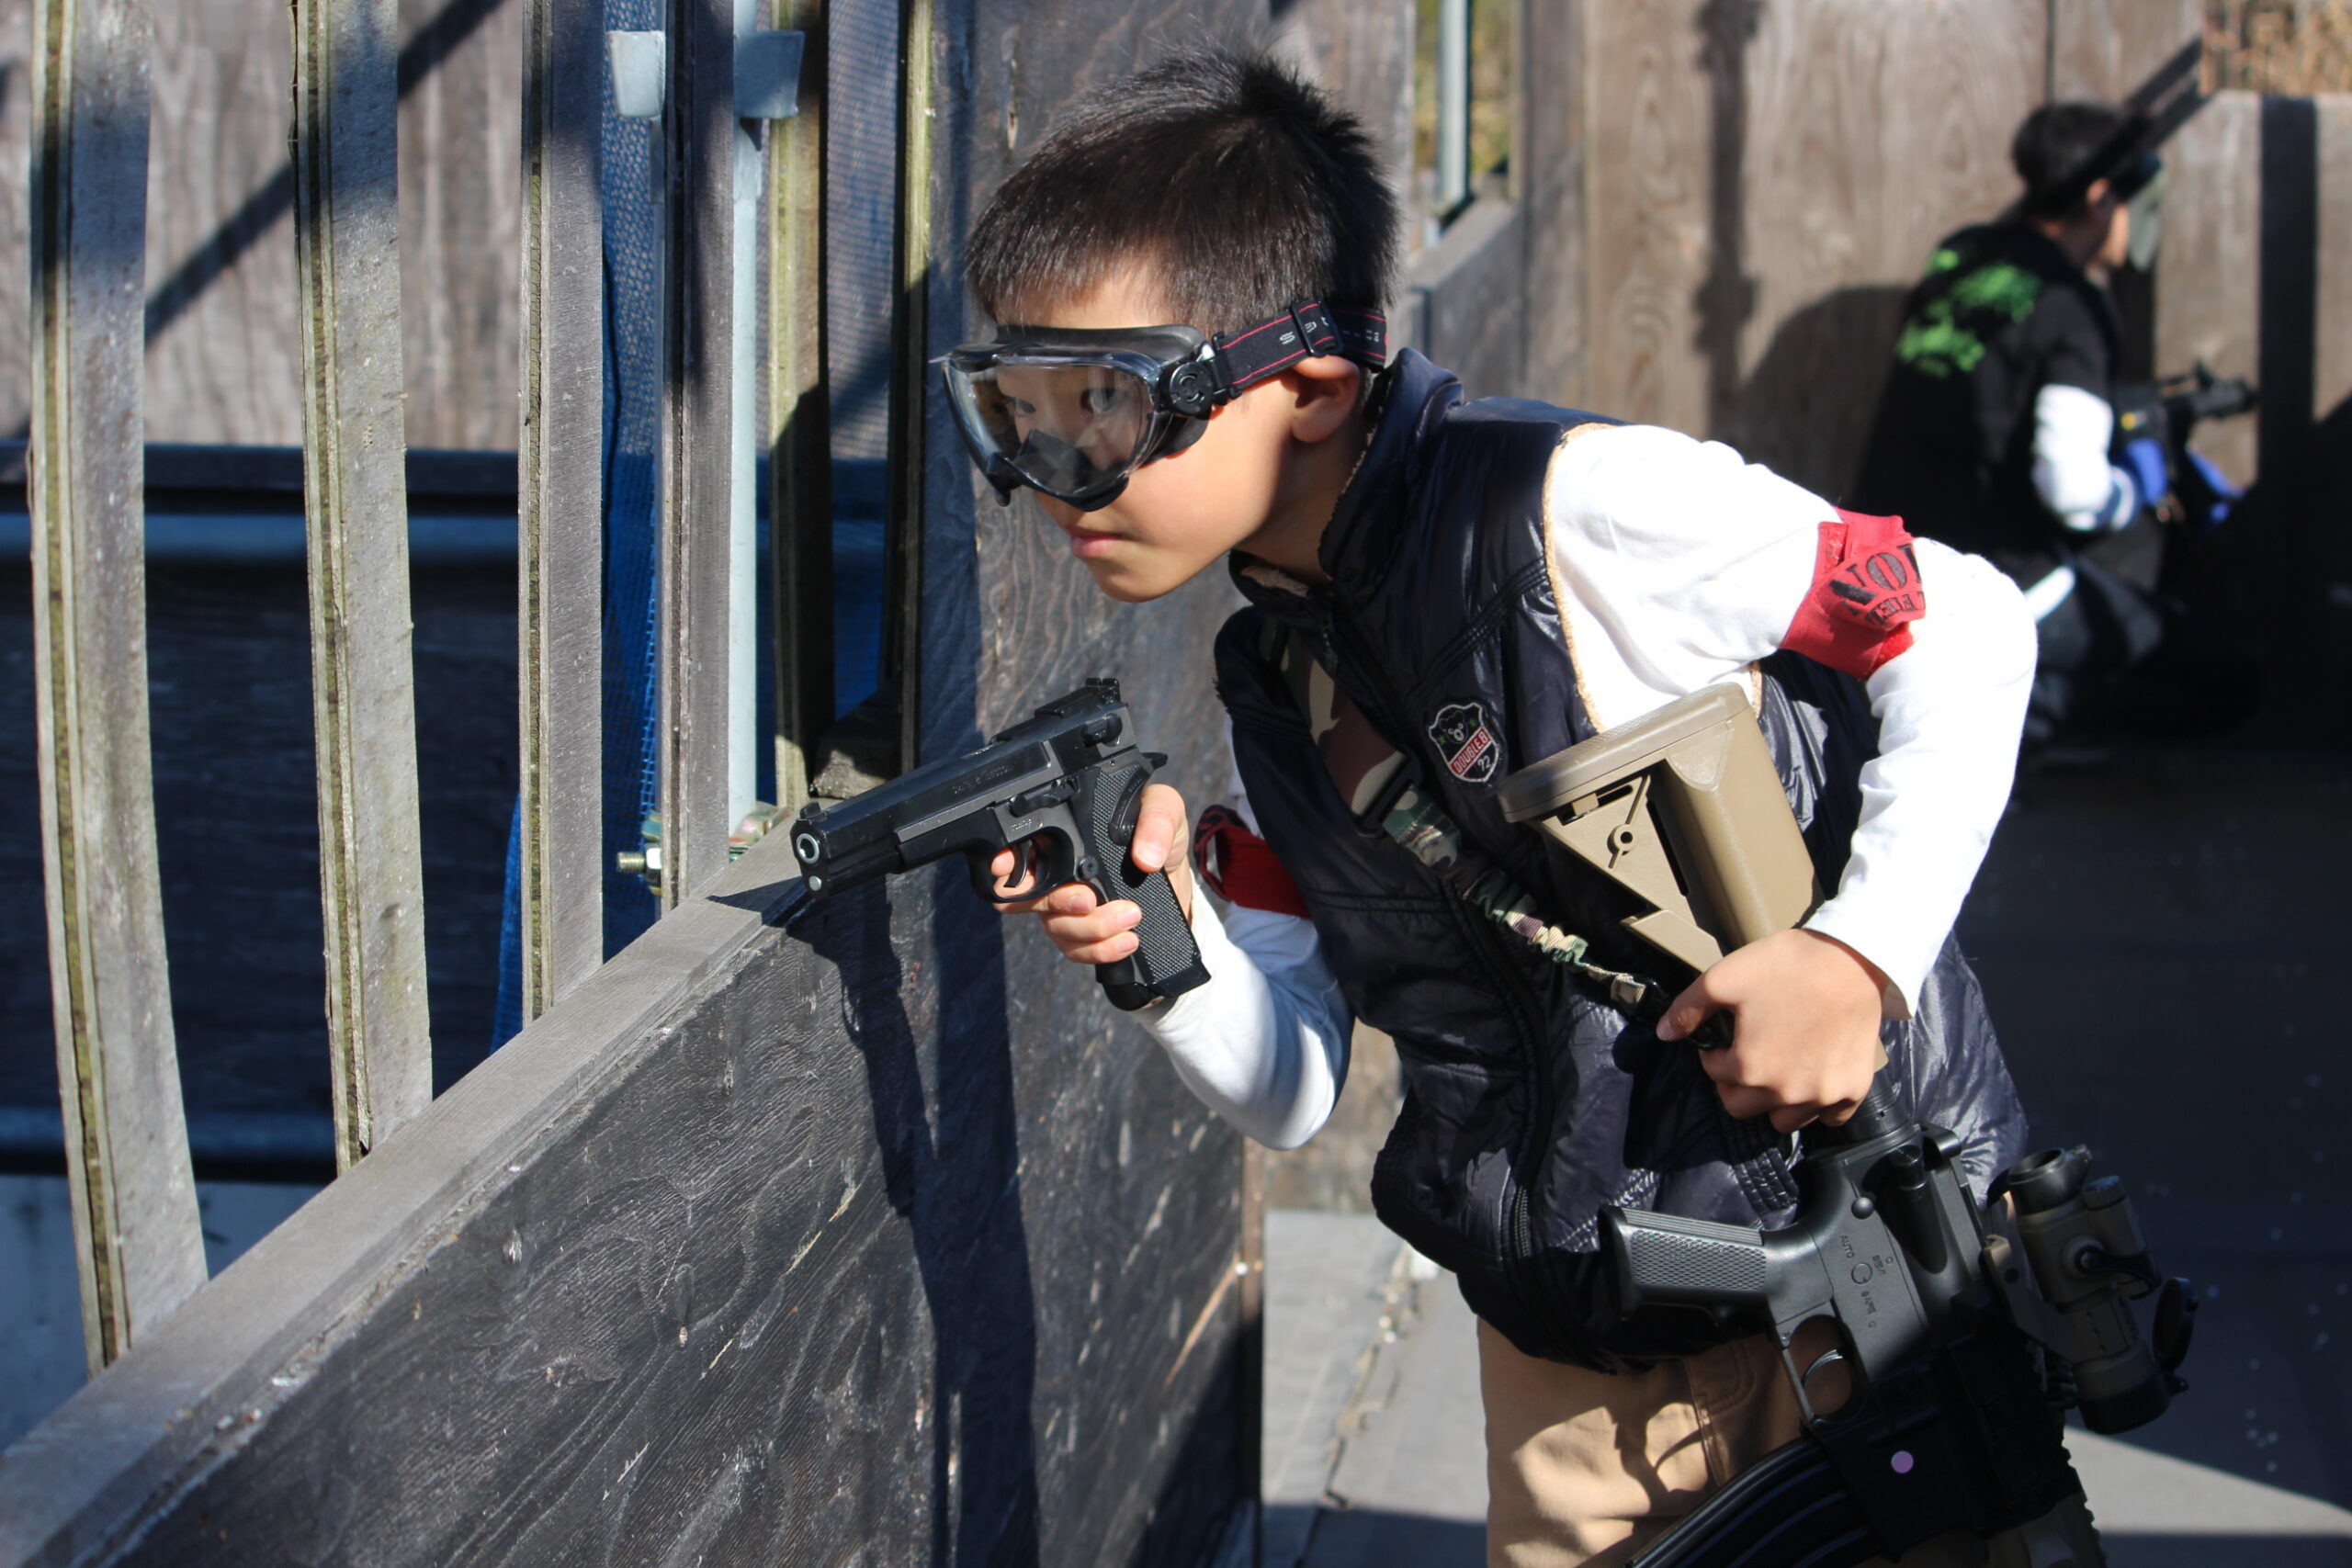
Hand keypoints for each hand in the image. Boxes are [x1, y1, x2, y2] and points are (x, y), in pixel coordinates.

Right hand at [987, 783, 1194, 965]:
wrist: (1177, 878)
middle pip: (1029, 898)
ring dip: (1092, 929)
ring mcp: (1066, 909)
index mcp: (1064, 839)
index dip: (1006, 861)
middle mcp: (1057, 875)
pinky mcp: (1085, 937)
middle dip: (1058, 902)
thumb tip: (1145, 857)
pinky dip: (1102, 951)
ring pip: (1057, 929)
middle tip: (1090, 899)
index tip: (1006, 867)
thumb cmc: (1160, 836)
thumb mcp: (1165, 810)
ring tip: (1131, 917)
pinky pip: (1078, 952)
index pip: (1020, 851)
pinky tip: (1128, 941)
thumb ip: (1157, 821)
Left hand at [1656, 928, 1888, 1133]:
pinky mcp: (1853, 1090)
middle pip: (1742, 1107)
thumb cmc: (1787, 966)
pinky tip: (1812, 1080)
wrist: (1852, 958)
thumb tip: (1663, 1034)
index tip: (1722, 1038)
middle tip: (1744, 1056)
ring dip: (1774, 1102)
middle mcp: (1786, 1093)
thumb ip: (1688, 1010)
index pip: (1714, 1073)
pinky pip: (1829, 1118)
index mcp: (1750, 1068)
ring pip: (1784, 1121)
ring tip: (1776, 1071)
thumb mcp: (1724, 978)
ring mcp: (1823, 1096)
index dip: (1713, 1053)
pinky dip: (1818, 1106)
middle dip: (1735, 1084)